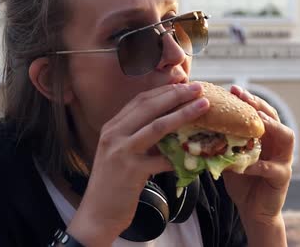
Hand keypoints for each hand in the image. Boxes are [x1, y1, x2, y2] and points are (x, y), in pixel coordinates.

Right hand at [68, 83, 209, 245]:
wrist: (97, 213)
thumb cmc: (113, 183)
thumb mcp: (122, 153)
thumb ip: (140, 138)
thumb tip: (171, 126)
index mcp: (112, 127)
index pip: (140, 100)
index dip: (164, 91)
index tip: (184, 85)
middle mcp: (114, 134)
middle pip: (149, 106)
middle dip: (176, 95)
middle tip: (198, 88)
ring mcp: (121, 151)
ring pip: (157, 126)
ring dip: (183, 114)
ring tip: (202, 106)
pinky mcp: (131, 171)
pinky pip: (162, 159)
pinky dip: (181, 155)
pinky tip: (197, 153)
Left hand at [223, 85, 293, 225]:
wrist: (254, 211)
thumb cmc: (242, 182)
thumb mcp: (230, 158)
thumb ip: (222, 143)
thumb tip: (199, 127)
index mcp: (266, 137)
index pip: (261, 112)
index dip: (250, 99)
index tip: (234, 89)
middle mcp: (278, 145)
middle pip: (275, 118)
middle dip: (260, 105)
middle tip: (243, 96)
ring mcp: (284, 160)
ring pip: (287, 137)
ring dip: (272, 127)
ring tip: (257, 121)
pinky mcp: (282, 178)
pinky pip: (272, 168)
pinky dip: (257, 165)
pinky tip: (243, 164)